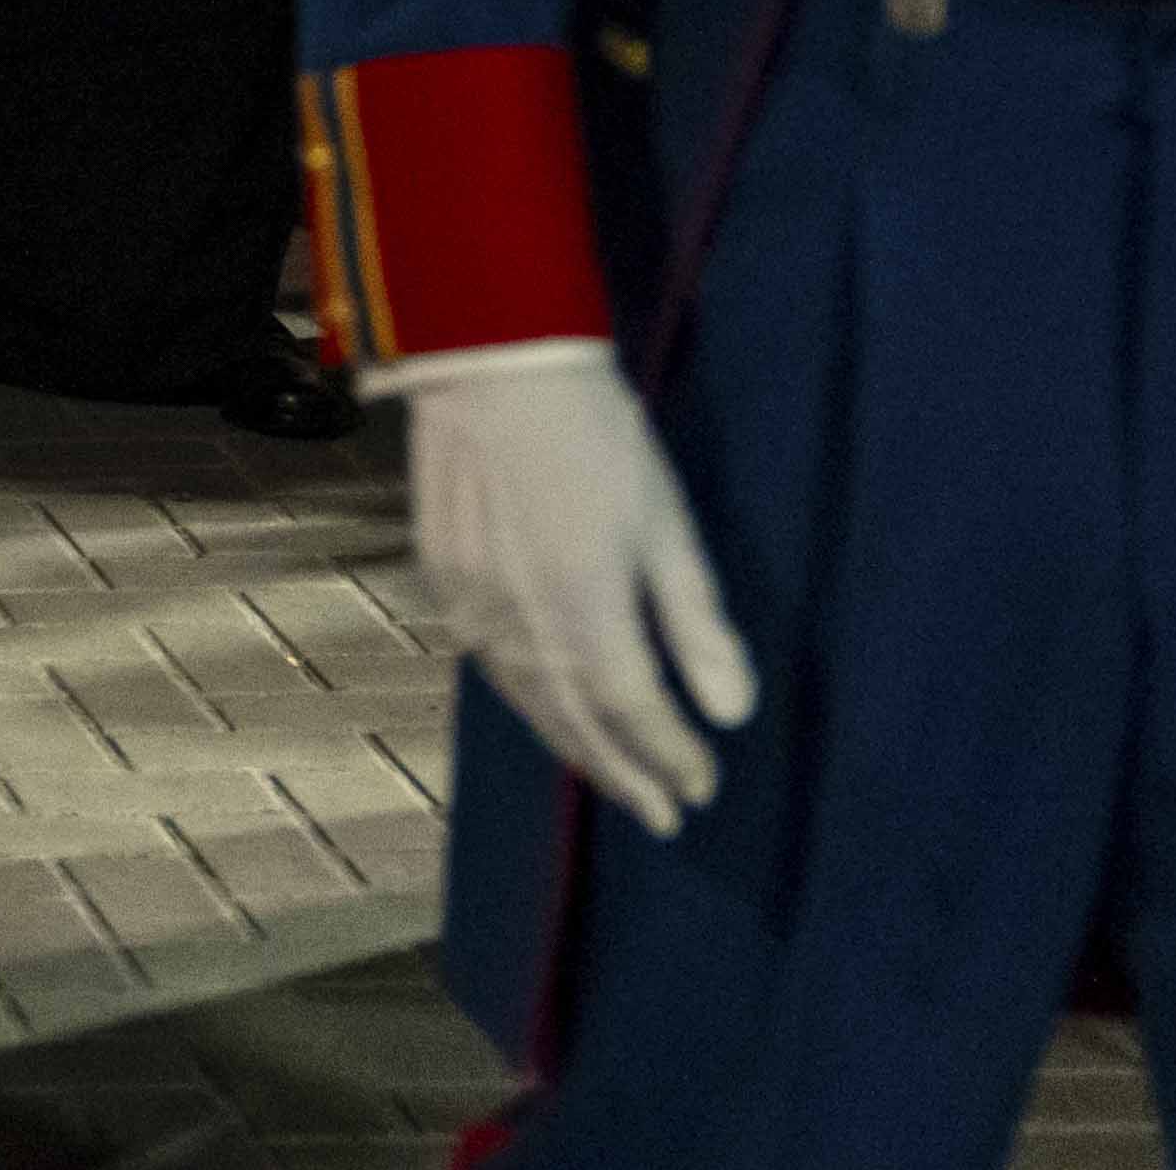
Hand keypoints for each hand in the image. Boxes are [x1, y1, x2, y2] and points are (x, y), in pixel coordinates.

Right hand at [403, 344, 752, 835]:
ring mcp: (472, 605)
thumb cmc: (594, 432)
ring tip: (611, 774)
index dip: (671, 756)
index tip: (703, 786)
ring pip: (527, 700)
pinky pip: (489, 664)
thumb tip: (732, 712)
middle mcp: (521, 624)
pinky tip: (547, 704)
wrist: (490, 363)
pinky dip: (527, 699)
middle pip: (576, 722)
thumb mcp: (664, 523)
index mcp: (585, 611)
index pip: (635, 714)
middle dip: (623, 773)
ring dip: (573, 744)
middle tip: (661, 813)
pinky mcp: (443, 579)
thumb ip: (696, 624)